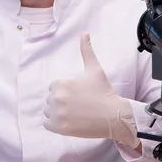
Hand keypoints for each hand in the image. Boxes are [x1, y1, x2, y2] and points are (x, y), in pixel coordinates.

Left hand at [43, 33, 138, 147]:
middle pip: (51, 99)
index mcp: (61, 83)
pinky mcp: (59, 128)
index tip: (79, 95)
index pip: (54, 87)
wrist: (115, 116)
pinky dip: (54, 124)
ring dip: (57, 113)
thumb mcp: (95, 69)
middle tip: (79, 105)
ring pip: (48, 112)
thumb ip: (86, 51)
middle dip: (62, 102)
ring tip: (75, 114)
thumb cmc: (104, 92)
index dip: (66, 91)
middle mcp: (57, 98)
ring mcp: (58, 114)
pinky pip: (47, 124)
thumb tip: (84, 34)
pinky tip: (68, 122)